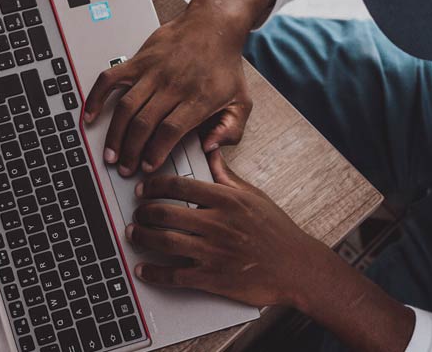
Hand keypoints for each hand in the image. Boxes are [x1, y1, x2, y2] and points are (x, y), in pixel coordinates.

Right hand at [83, 0, 252, 176]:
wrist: (214, 25)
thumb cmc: (224, 65)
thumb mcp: (242, 101)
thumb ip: (231, 129)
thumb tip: (211, 147)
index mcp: (198, 98)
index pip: (171, 131)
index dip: (155, 152)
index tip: (148, 167)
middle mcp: (173, 85)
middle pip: (144, 123)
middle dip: (131, 151)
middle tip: (126, 168)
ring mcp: (153, 72)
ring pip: (126, 107)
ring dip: (115, 134)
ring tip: (111, 154)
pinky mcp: (139, 60)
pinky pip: (111, 79)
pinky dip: (96, 97)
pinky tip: (90, 116)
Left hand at [126, 150, 332, 307]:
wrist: (296, 267)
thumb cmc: (277, 232)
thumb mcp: (254, 196)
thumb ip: (227, 176)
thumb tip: (210, 153)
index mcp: (227, 200)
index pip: (179, 186)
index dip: (154, 186)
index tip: (144, 189)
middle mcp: (218, 224)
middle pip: (166, 213)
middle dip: (143, 212)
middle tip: (137, 212)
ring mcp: (214, 253)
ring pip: (164, 242)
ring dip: (142, 238)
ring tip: (134, 234)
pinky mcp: (213, 278)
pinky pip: (174, 276)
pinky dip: (154, 273)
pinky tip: (143, 270)